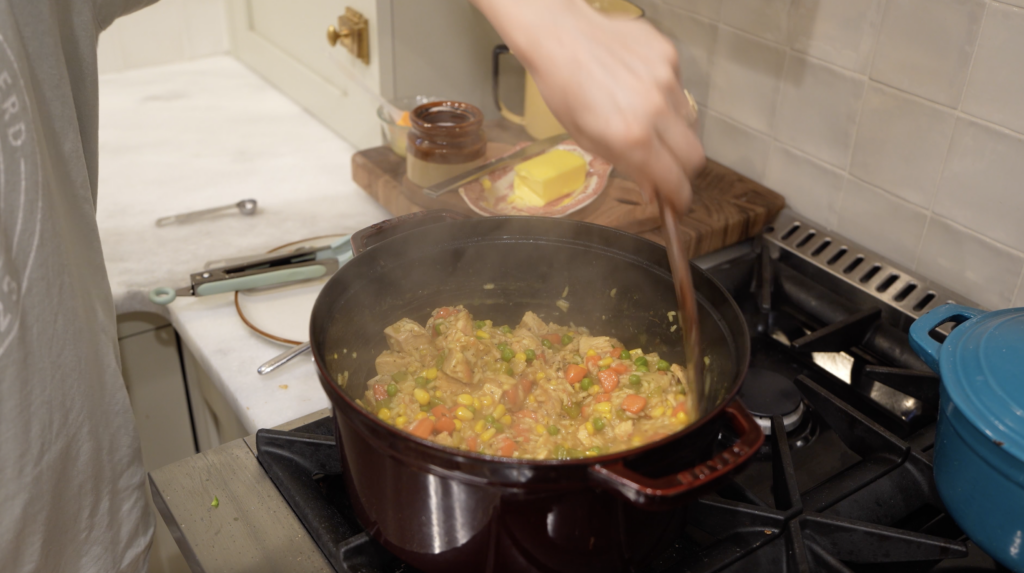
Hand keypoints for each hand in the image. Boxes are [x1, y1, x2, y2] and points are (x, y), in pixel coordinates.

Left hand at [473, 0, 704, 213]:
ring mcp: (666, 81)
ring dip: (673, 132)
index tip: (678, 203)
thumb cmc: (564, 87)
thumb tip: (653, 187)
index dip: (680, 198)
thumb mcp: (588, 139)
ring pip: (689, 122)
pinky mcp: (670, 58)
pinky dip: (665, 97)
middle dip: (685, 171)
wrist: (561, 37)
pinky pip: (679, 89)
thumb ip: (627, 165)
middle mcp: (655, 111)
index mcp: (631, 137)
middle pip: (695, 157)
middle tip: (670, 170)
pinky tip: (640, 89)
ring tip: (645, 120)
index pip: (675, 181)